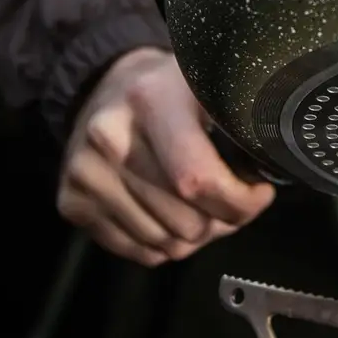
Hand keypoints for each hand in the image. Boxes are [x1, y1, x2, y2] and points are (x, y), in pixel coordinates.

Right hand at [57, 47, 274, 264]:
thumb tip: (266, 180)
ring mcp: (85, 173)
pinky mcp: (71, 202)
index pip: (199, 182)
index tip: (259, 194)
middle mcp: (110, 137)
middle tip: (229, 199)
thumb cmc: (172, 91)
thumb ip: (242, 122)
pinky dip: (164, 243)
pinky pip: (139, 253)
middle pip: (188, 223)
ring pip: (166, 245)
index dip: (241, 202)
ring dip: (195, 236)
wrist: (105, 85)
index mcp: (151, 101)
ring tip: (199, 205)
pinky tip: (169, 212)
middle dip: (223, 221)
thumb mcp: (212, 86)